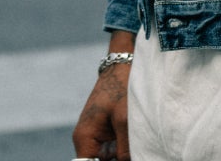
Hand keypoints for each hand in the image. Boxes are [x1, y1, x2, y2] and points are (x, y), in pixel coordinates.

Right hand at [71, 42, 132, 159]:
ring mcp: (96, 138)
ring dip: (122, 154)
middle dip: (117, 158)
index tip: (120, 157)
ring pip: (109, 158)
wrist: (122, 67)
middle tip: (132, 150)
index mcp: (84, 137)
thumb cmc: (120, 89)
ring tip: (133, 141)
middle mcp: (86, 140)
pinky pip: (114, 150)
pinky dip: (124, 150)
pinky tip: (135, 143)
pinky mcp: (107, 134)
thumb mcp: (125, 119)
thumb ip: (125, 148)